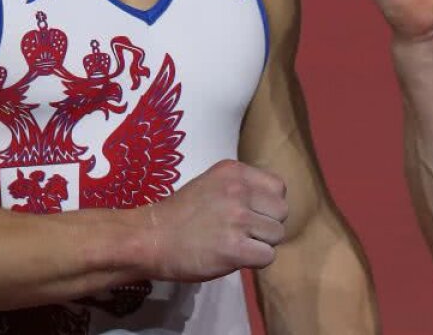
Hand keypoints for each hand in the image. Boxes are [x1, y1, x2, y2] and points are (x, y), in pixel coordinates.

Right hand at [143, 159, 287, 281]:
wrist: (150, 238)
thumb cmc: (180, 214)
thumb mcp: (212, 184)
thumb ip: (241, 188)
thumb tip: (271, 204)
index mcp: (234, 171)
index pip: (279, 187)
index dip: (269, 205)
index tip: (252, 214)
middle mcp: (239, 190)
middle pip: (282, 212)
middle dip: (267, 225)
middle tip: (244, 232)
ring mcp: (238, 218)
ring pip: (277, 235)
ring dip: (261, 244)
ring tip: (237, 244)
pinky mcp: (234, 248)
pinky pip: (267, 256)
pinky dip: (255, 261)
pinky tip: (235, 257)